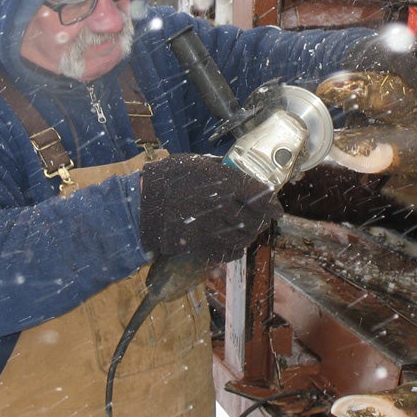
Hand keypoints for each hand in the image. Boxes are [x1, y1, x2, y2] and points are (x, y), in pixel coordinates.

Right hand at [140, 154, 282, 263]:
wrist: (139, 202)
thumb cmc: (166, 177)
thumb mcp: (196, 163)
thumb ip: (220, 171)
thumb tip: (239, 175)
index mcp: (222, 182)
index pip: (259, 196)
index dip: (271, 204)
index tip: (277, 210)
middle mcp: (220, 205)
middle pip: (254, 219)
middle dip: (262, 221)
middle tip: (263, 221)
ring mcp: (210, 227)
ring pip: (242, 238)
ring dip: (249, 237)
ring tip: (249, 234)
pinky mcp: (198, 245)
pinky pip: (225, 253)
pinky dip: (233, 252)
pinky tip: (233, 247)